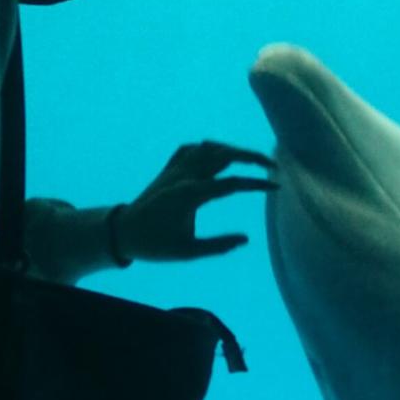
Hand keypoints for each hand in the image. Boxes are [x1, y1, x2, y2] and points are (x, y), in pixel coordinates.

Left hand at [115, 140, 276, 261]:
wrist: (122, 231)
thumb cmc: (155, 245)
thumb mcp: (187, 252)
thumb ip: (218, 245)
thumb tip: (246, 239)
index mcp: (190, 194)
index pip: (233, 182)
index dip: (257, 183)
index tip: (277, 186)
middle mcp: (184, 175)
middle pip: (223, 154)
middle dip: (250, 156)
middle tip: (272, 165)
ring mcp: (175, 168)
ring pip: (208, 147)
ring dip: (231, 150)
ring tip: (250, 161)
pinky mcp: (168, 168)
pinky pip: (190, 149)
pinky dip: (208, 149)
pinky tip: (217, 157)